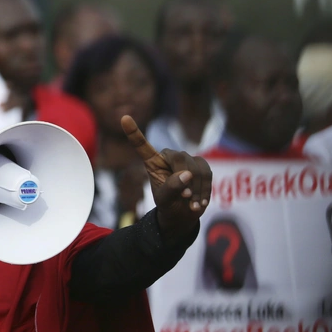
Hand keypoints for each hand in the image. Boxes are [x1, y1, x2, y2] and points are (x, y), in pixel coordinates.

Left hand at [121, 115, 211, 242]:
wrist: (183, 214)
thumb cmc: (169, 205)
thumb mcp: (165, 200)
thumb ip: (172, 187)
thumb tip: (187, 174)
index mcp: (152, 162)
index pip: (142, 145)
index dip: (134, 132)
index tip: (124, 118)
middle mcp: (168, 156)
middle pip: (180, 159)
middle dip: (185, 180)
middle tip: (186, 197)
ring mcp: (185, 159)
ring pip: (196, 167)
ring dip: (197, 189)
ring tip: (193, 206)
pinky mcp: (200, 164)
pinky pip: (206, 172)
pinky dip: (205, 189)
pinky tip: (201, 203)